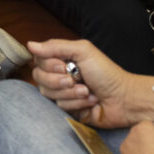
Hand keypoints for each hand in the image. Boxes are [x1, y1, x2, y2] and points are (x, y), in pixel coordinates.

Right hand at [27, 38, 153, 129]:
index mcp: (62, 59)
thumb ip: (56, 46)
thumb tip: (30, 45)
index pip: (38, 60)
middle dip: (58, 80)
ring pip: (48, 94)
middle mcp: (60, 75)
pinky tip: (90, 101)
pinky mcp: (68, 109)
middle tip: (76, 79)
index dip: (49, 65)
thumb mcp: (83, 51)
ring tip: (87, 90)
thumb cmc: (107, 73)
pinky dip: (77, 103)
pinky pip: (59, 107)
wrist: (123, 99)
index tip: (64, 65)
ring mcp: (63, 93)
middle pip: (39, 78)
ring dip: (71, 93)